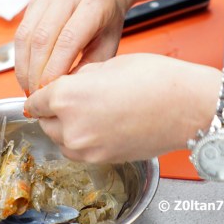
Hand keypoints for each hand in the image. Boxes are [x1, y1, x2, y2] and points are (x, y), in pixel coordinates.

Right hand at [14, 0, 125, 93]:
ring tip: (28, 87)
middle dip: (35, 71)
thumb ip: (86, 68)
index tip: (47, 93)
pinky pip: (22, 28)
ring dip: (24, 65)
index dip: (53, 69)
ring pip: (27, 33)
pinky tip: (26, 71)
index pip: (68, 39)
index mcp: (95, 1)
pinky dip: (21, 54)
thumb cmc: (108, 22)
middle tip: (35, 96)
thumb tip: (59, 91)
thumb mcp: (108, 46)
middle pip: (43, 36)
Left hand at [24, 54, 222, 162]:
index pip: (37, 99)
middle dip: (53, 110)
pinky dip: (83, 138)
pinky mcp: (103, 160)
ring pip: (61, 140)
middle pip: (45, 122)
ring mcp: (88, 149)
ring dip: (66, 126)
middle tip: (69, 96)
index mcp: (68, 97)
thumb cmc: (155, 79)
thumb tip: (69, 83)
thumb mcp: (109, 63)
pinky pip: (81, 150)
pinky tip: (102, 121)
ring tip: (89, 108)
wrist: (185, 106)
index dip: (41, 92)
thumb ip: (81, 76)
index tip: (42, 91)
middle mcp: (72, 128)